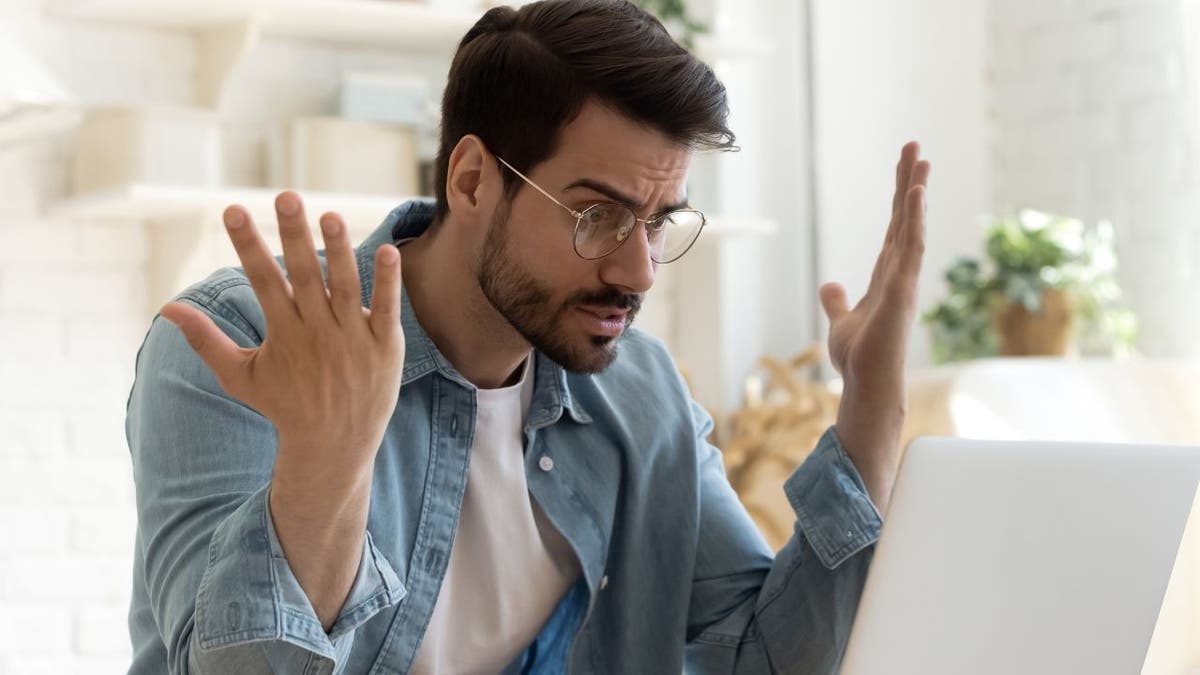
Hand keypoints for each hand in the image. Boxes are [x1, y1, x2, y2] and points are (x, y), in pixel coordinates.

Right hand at [160, 191, 404, 489]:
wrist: (333, 447)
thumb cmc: (283, 407)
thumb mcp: (239, 376)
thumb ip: (205, 340)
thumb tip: (166, 308)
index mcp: (283, 334)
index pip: (262, 280)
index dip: (247, 245)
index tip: (232, 209)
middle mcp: (317, 332)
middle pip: (303, 276)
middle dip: (293, 236)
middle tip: (286, 195)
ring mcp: (352, 338)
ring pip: (346, 287)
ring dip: (339, 251)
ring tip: (330, 215)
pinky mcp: (384, 346)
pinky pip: (387, 309)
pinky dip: (388, 282)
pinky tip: (389, 250)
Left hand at [818, 142, 929, 512]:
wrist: (866, 384)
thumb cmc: (859, 358)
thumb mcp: (841, 322)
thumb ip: (838, 301)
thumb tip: (829, 284)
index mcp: (886, 276)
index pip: (894, 227)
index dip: (899, 198)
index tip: (906, 168)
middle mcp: (899, 273)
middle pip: (905, 218)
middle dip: (910, 183)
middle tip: (915, 148)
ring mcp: (904, 280)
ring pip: (911, 227)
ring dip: (915, 193)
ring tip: (921, 160)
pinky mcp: (902, 291)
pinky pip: (909, 248)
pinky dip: (913, 221)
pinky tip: (915, 195)